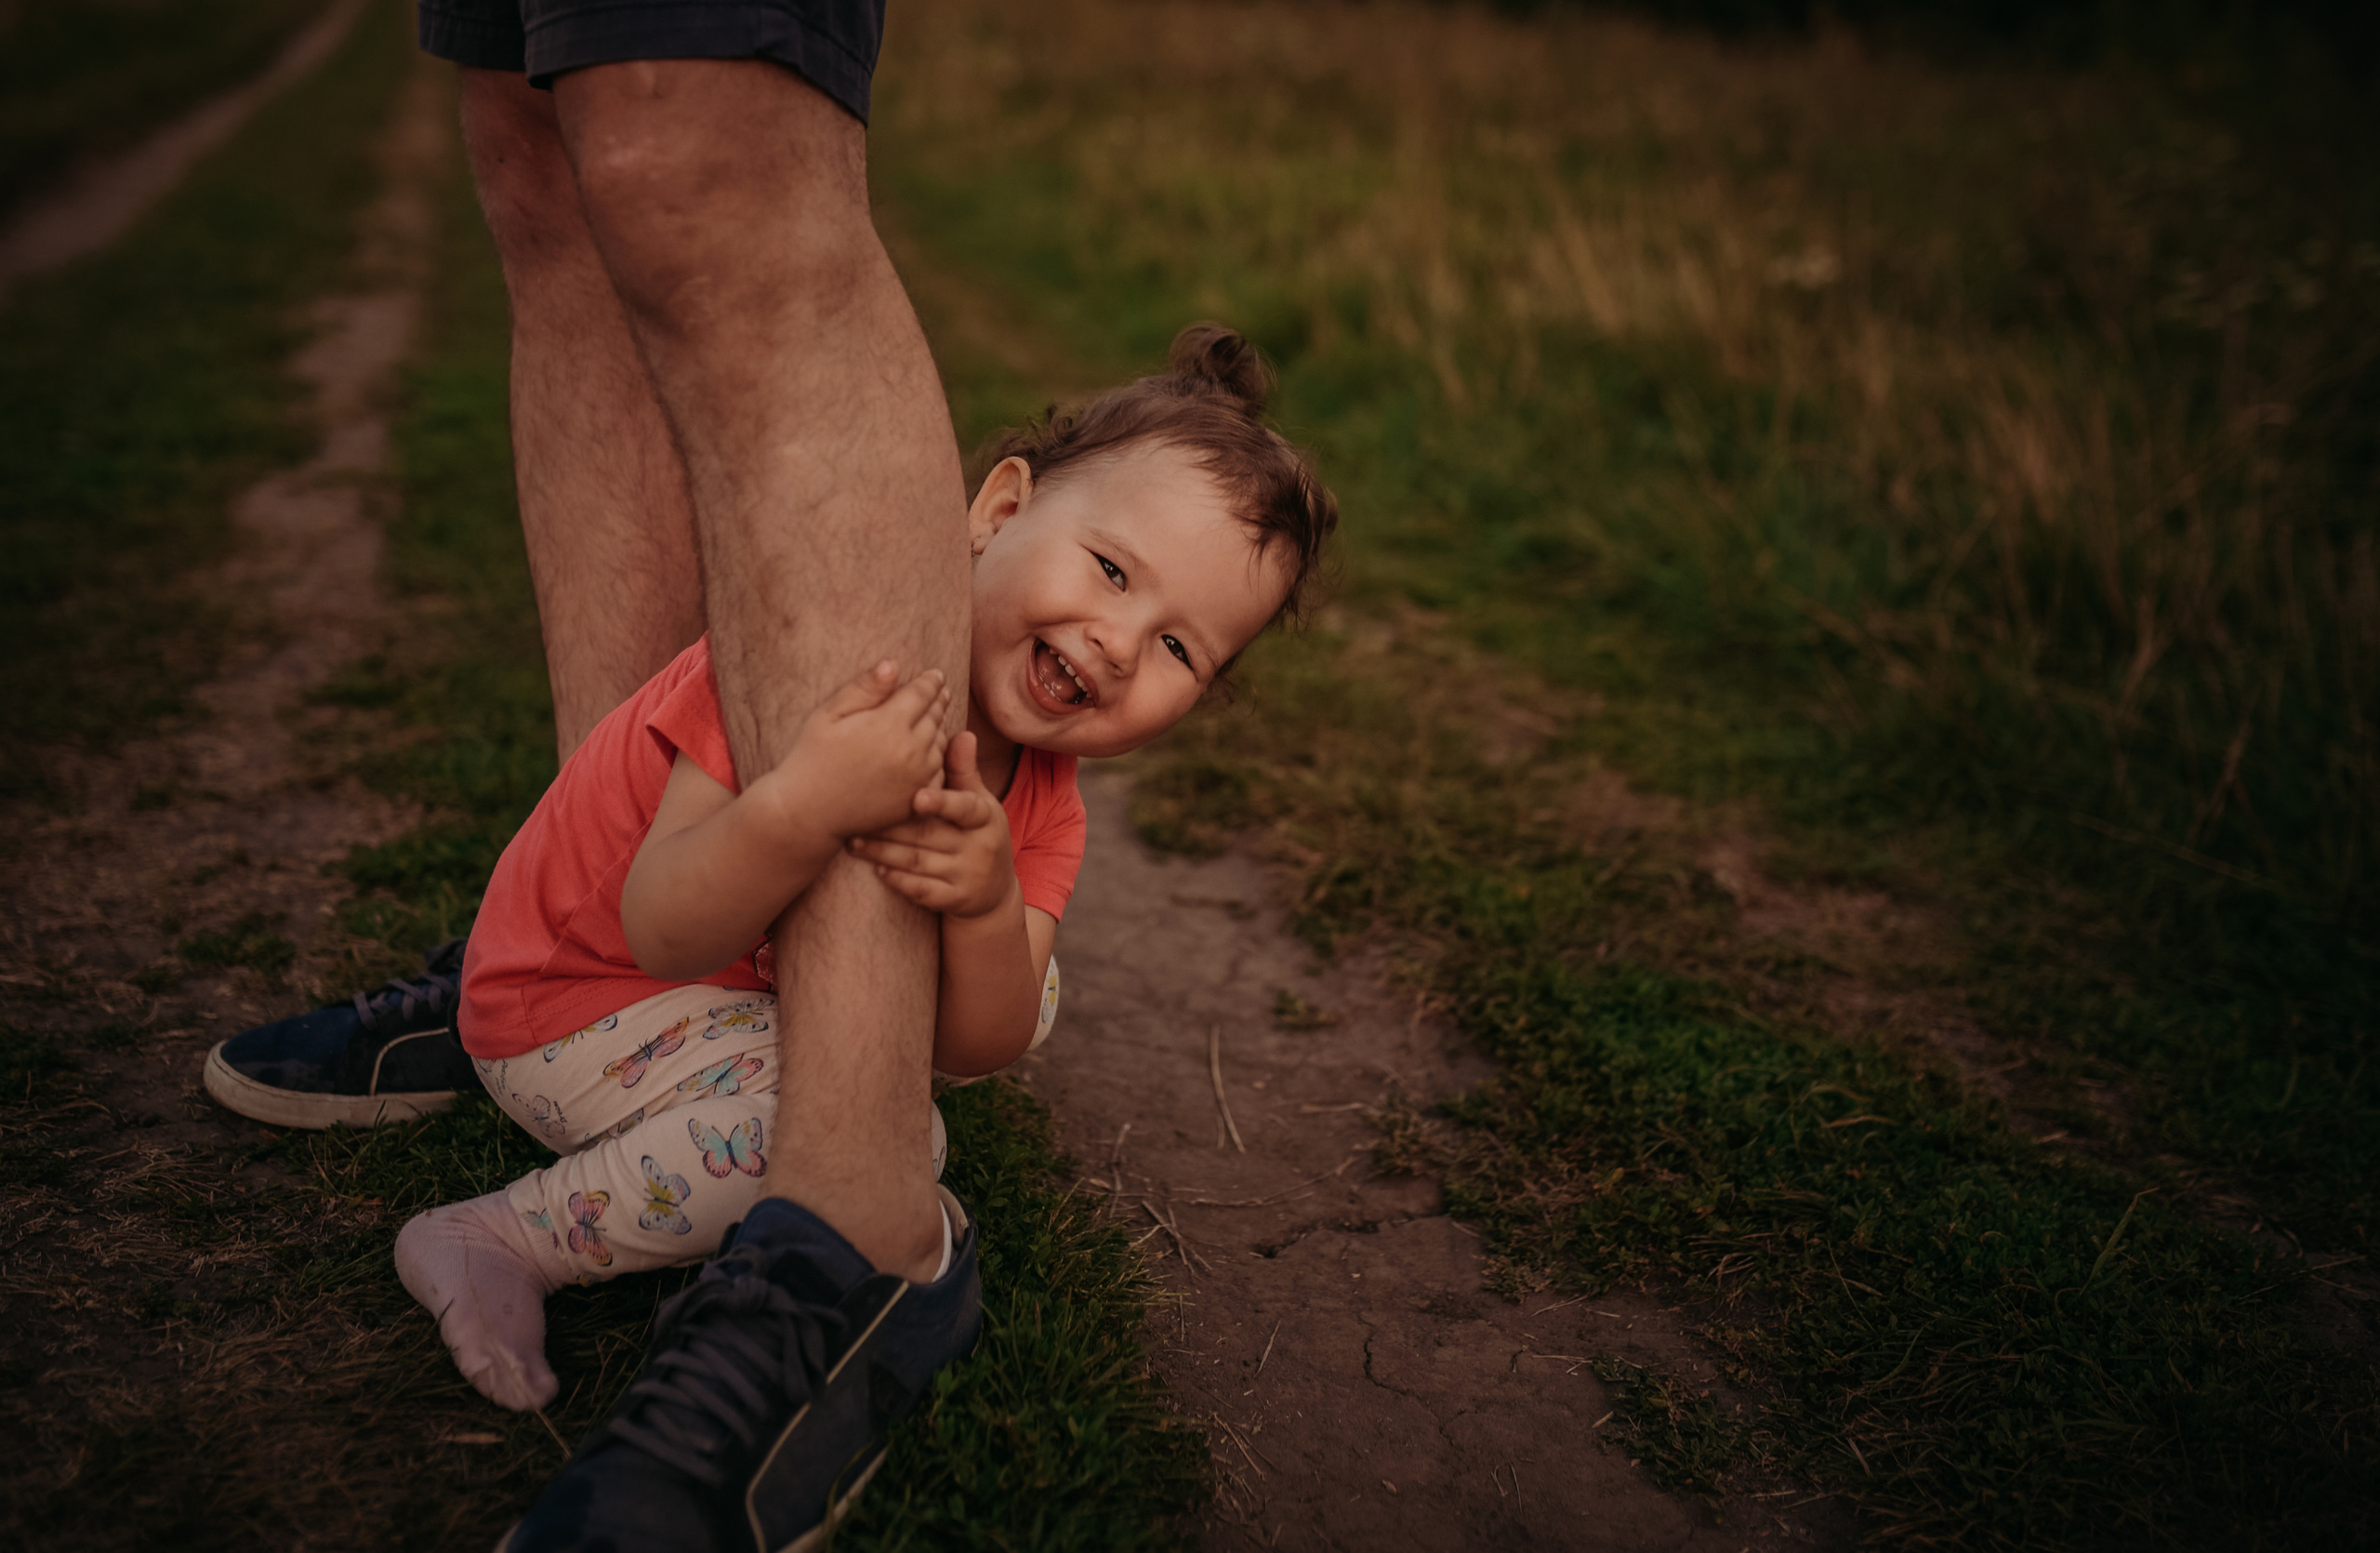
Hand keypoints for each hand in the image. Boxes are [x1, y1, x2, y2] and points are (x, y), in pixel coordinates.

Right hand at [774, 662, 951, 839]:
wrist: (808, 814)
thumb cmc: (811, 758)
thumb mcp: (829, 715)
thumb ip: (864, 688)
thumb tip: (892, 665)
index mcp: (888, 724)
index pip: (923, 693)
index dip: (931, 681)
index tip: (935, 674)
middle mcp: (910, 751)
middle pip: (936, 716)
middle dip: (938, 700)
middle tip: (940, 691)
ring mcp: (917, 779)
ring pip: (940, 743)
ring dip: (939, 727)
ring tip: (933, 717)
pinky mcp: (916, 801)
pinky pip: (938, 772)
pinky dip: (936, 757)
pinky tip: (928, 750)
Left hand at [848, 732, 1018, 919]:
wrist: (996, 891)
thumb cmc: (978, 834)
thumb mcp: (980, 803)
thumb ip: (964, 772)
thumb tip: (962, 734)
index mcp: (985, 817)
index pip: (965, 808)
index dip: (942, 802)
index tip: (917, 798)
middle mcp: (979, 847)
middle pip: (928, 835)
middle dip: (890, 828)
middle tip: (857, 816)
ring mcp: (968, 876)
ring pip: (918, 863)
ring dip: (883, 853)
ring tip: (854, 842)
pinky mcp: (955, 900)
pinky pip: (922, 891)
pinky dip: (897, 881)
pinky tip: (877, 869)